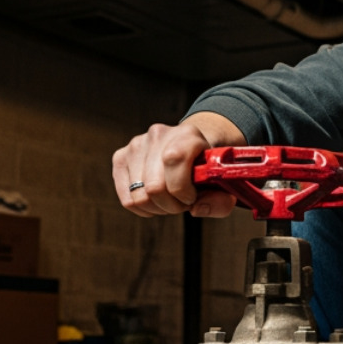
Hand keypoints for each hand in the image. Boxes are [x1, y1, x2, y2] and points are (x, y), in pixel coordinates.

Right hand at [112, 116, 241, 217]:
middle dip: (171, 205)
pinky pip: (127, 199)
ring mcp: (136, 144)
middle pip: (154, 187)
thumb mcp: (222, 185)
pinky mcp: (120, 157)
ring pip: (139, 196)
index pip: (174, 159)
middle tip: (182, 202)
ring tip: (170, 199)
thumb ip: (221, 202)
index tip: (192, 197)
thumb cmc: (206, 170)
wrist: (189, 149)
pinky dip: (143, 208)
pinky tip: (155, 200)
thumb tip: (196, 209)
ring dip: (158, 208)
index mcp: (187, 134)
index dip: (182, 189)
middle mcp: (158, 134)